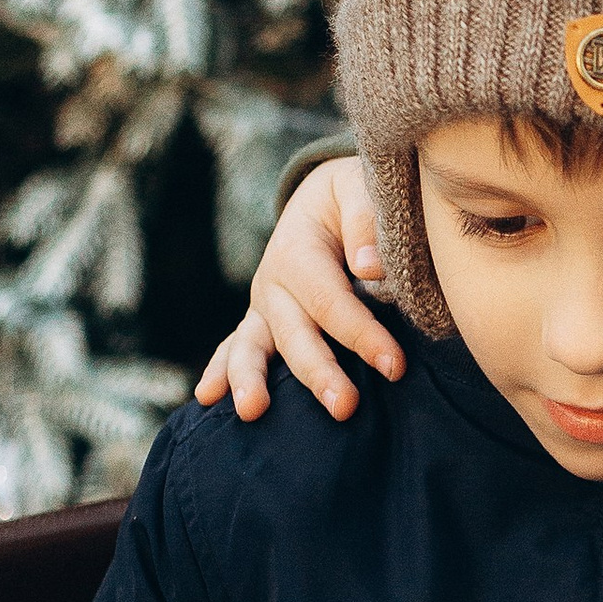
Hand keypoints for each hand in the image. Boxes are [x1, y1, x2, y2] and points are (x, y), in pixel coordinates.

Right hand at [193, 157, 400, 424]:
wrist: (326, 197)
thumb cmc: (353, 199)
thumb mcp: (361, 189)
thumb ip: (366, 219)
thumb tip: (367, 267)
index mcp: (298, 252)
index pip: (332, 300)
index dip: (363, 334)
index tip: (395, 365)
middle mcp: (273, 283)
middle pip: (295, 334)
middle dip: (319, 372)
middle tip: (345, 408)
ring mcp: (263, 307)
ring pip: (252, 346)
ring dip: (251, 379)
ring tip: (253, 412)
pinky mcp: (263, 323)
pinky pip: (237, 349)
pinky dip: (220, 373)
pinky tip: (207, 399)